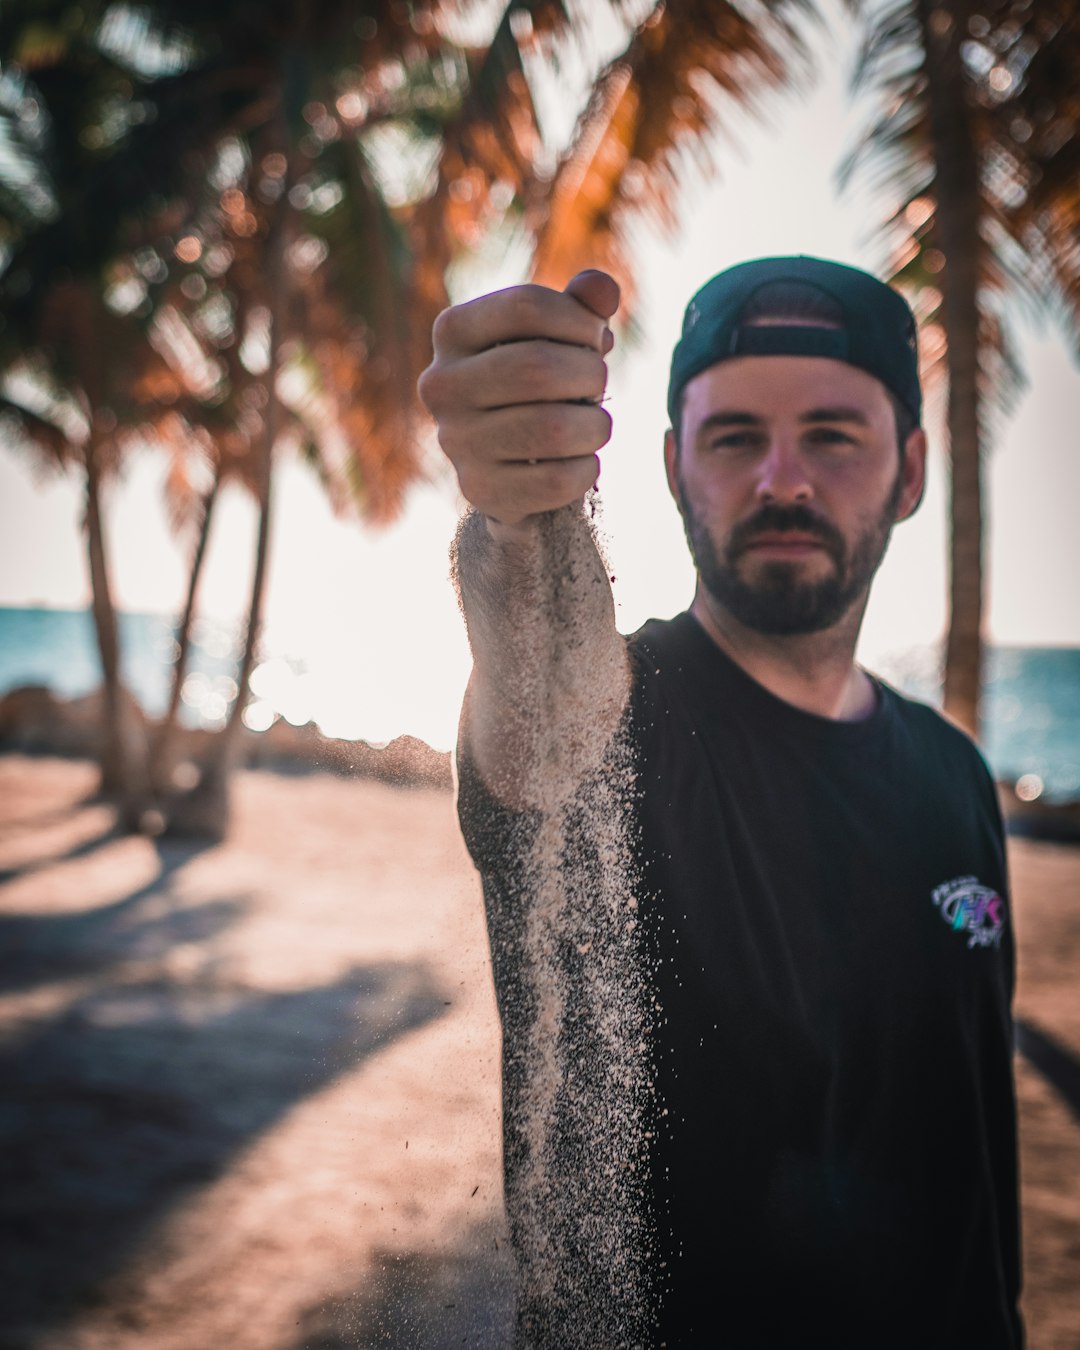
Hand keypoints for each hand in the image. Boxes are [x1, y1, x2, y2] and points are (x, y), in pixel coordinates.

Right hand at [418, 270, 619, 526]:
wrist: (508, 465)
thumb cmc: (537, 385)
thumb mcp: (556, 336)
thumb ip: (580, 307)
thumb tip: (602, 291)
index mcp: (453, 330)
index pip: (526, 306)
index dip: (578, 320)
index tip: (594, 338)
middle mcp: (442, 384)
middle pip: (538, 367)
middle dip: (589, 374)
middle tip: (597, 384)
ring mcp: (456, 441)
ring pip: (552, 429)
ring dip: (595, 426)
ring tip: (595, 425)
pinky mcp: (479, 490)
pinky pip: (555, 481)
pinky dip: (586, 470)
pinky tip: (581, 463)